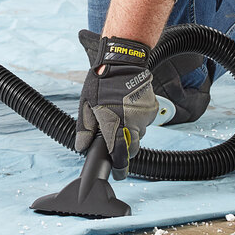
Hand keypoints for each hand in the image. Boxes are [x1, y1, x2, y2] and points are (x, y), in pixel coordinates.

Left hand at [75, 29, 158, 179]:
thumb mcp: (86, 104)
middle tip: (115, 136)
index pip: (121, 156)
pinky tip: (128, 105)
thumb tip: (81, 147)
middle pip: (132, 148)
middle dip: (124, 147)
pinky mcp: (152, 108)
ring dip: (131, 130)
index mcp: (115, 124)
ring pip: (139, 133)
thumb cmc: (102, 81)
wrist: (123, 60)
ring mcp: (145, 116)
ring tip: (119, 113)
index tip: (118, 174)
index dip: (120, 169)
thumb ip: (84, 129)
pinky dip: (137, 118)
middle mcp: (133, 123)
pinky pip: (145, 121)